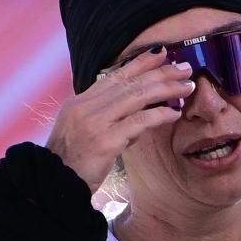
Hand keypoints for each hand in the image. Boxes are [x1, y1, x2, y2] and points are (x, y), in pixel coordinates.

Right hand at [47, 47, 186, 197]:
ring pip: (136, 97)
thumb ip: (108, 119)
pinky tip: (174, 113)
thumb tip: (139, 113)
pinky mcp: (104, 141)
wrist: (53, 186)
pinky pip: (138, 122)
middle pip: (129, 83)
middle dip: (160, 73)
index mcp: (79, 103)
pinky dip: (158, 115)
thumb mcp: (82, 133)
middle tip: (184, 68)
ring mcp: (94, 123)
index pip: (114, 76)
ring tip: (187, 86)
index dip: (139, 63)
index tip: (161, 54)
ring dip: (165, 89)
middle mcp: (85, 107)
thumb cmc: (71, 164)